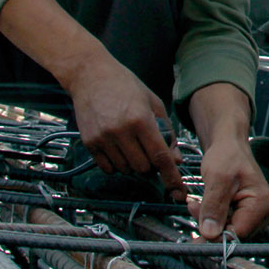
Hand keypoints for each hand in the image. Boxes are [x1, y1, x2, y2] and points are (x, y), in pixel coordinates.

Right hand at [64, 51, 185, 200]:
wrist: (91, 76)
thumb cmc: (126, 86)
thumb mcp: (153, 102)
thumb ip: (166, 132)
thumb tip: (175, 160)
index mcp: (141, 119)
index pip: (160, 156)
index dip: (171, 177)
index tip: (178, 192)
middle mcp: (121, 131)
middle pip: (143, 167)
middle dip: (151, 165)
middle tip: (150, 150)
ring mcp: (103, 138)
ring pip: (125, 169)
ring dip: (133, 164)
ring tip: (132, 144)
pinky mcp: (89, 143)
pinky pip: (107, 168)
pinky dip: (116, 165)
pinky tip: (118, 148)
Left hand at [191, 136, 268, 239]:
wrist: (229, 147)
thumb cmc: (226, 156)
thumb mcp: (217, 178)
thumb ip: (214, 206)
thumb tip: (209, 234)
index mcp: (263, 204)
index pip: (237, 234)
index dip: (214, 232)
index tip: (195, 217)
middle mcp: (266, 213)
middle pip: (233, 235)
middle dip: (210, 225)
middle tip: (194, 205)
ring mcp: (258, 216)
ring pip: (228, 233)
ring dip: (209, 222)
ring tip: (198, 203)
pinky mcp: (249, 216)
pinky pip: (228, 227)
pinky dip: (213, 220)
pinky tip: (207, 205)